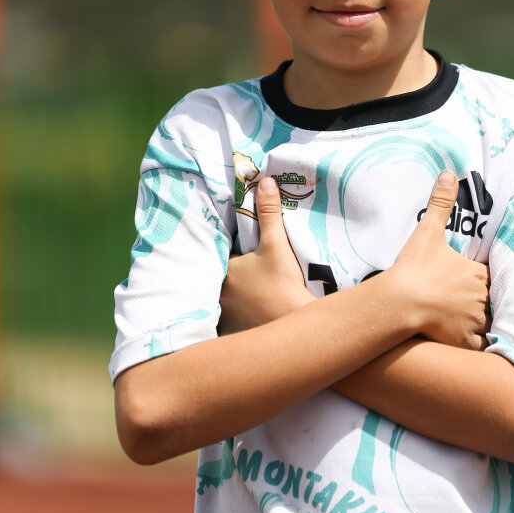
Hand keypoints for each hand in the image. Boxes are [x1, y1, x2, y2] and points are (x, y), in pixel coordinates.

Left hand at [218, 177, 312, 334]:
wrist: (296, 321)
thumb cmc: (283, 282)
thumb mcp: (276, 243)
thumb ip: (269, 213)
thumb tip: (266, 182)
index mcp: (223, 272)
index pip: (216, 255)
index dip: (226, 249)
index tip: (237, 245)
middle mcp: (219, 295)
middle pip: (219, 276)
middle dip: (227, 271)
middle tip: (243, 265)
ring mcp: (227, 316)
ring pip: (224, 298)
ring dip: (233, 292)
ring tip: (247, 286)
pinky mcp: (238, 330)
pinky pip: (231, 317)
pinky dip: (238, 311)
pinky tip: (250, 307)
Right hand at [392, 170, 490, 350]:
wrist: (399, 301)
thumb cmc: (413, 268)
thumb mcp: (428, 232)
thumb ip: (441, 204)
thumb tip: (449, 174)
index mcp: (476, 273)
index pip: (491, 278)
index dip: (481, 281)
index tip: (470, 284)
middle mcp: (481, 298)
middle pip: (490, 302)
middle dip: (481, 303)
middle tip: (464, 305)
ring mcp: (474, 320)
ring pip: (486, 324)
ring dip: (479, 324)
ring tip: (464, 324)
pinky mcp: (464, 340)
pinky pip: (478, 346)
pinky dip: (473, 345)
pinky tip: (463, 342)